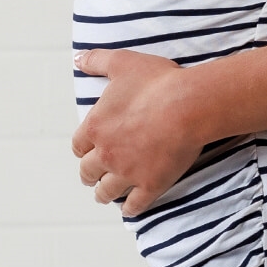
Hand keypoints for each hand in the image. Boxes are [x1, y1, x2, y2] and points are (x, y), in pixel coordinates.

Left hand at [71, 48, 202, 217]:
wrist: (188, 105)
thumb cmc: (157, 83)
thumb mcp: (122, 63)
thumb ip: (97, 61)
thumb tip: (78, 58)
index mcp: (96, 127)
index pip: (78, 146)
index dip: (83, 148)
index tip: (88, 149)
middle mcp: (106, 153)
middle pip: (88, 172)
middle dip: (90, 174)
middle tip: (94, 175)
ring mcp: (128, 172)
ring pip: (106, 192)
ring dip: (104, 193)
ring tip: (106, 194)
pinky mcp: (150, 185)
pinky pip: (134, 205)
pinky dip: (130, 208)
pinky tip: (129, 208)